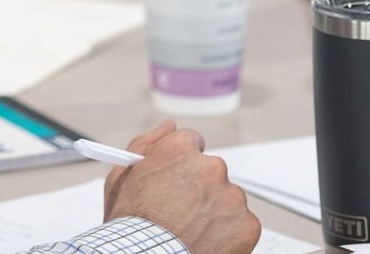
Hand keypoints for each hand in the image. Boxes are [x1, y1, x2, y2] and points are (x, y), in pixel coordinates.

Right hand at [102, 120, 259, 253]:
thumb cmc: (131, 225)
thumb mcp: (122, 179)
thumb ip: (146, 144)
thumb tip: (169, 126)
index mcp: (180, 150)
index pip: (192, 142)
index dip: (182, 164)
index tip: (178, 179)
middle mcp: (210, 167)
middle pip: (210, 171)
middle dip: (199, 188)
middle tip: (180, 213)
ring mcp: (231, 196)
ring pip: (227, 198)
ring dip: (214, 210)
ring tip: (191, 231)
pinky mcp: (246, 224)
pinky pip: (240, 224)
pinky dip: (227, 233)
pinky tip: (205, 242)